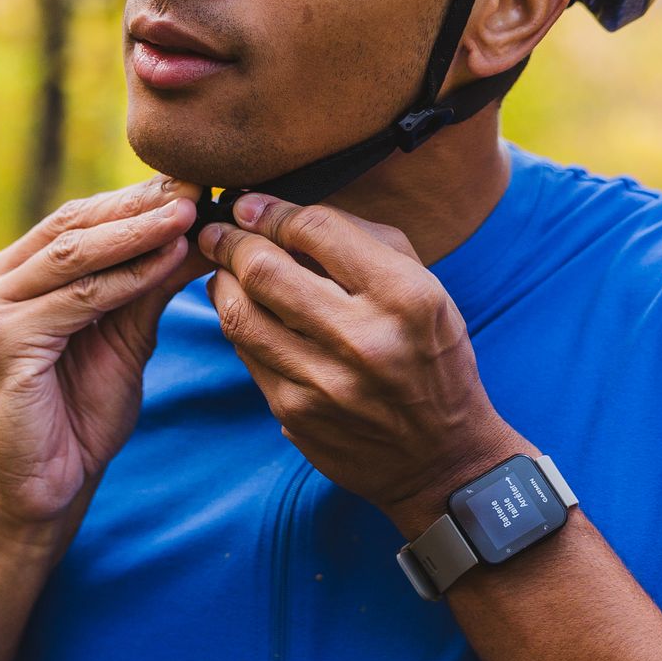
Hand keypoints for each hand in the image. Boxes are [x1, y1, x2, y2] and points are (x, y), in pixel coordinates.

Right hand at [0, 175, 215, 537]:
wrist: (41, 490)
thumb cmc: (78, 415)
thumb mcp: (124, 335)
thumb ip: (149, 283)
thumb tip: (199, 230)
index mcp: (10, 275)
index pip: (77, 220)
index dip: (135, 198)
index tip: (197, 181)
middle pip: (73, 225)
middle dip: (140, 205)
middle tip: (200, 186)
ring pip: (75, 255)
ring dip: (138, 232)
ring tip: (191, 213)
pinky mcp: (3, 338)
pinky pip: (78, 297)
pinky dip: (128, 277)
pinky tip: (169, 260)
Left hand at [195, 191, 528, 537]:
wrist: (442, 456)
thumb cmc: (431, 355)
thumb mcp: (424, 287)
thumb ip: (360, 241)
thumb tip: (278, 211)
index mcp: (404, 297)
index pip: (317, 230)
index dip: (271, 210)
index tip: (249, 203)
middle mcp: (363, 340)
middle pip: (264, 269)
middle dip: (230, 240)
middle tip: (218, 230)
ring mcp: (323, 384)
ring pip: (239, 314)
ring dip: (221, 281)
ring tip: (222, 266)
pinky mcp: (295, 414)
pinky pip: (246, 354)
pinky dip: (238, 324)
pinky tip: (243, 311)